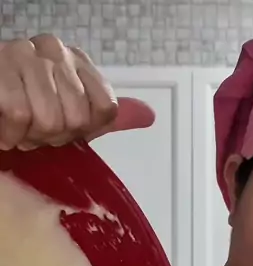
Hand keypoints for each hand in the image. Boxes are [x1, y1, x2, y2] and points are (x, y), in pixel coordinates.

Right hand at [0, 34, 154, 150]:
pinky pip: (20, 117)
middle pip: (78, 119)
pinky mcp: (0, 68)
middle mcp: (54, 50)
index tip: (63, 130)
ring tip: (19, 129)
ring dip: (30, 138)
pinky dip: (11, 136)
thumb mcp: (70, 115)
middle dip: (54, 138)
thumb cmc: (24, 108)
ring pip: (50, 120)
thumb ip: (105, 116)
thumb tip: (148, 116)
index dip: (84, 131)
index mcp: (76, 61)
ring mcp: (25, 54)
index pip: (106, 108)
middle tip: (35, 131)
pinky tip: (6, 131)